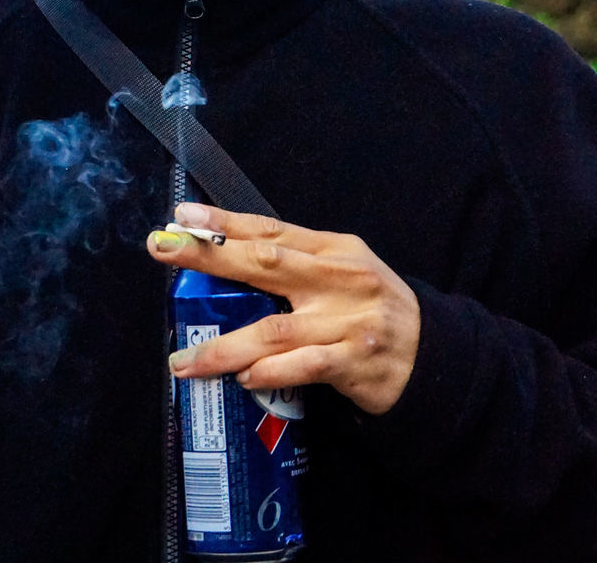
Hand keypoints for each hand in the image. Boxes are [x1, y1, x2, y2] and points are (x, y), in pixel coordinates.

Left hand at [147, 202, 420, 415]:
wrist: (434, 356)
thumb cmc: (371, 311)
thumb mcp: (341, 274)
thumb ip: (296, 265)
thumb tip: (226, 258)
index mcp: (332, 249)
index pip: (271, 231)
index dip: (225, 223)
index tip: (182, 216)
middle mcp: (339, 278)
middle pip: (266, 264)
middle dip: (210, 256)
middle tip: (163, 249)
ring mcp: (348, 321)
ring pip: (275, 329)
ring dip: (225, 347)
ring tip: (184, 361)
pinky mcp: (356, 362)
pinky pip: (304, 367)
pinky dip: (270, 372)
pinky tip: (244, 379)